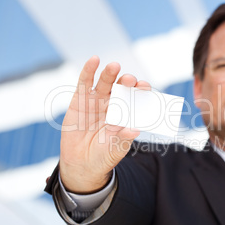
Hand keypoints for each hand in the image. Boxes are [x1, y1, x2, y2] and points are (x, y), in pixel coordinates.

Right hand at [59, 56, 150, 193]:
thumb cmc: (104, 156)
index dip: (140, 91)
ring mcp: (96, 101)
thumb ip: (124, 138)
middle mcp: (112, 104)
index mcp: (125, 113)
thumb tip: (135, 130)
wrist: (82, 165)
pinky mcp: (79, 100)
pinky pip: (84, 83)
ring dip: (110, 74)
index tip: (145, 87)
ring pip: (104, 83)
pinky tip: (94, 60)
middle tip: (130, 81)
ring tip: (114, 67)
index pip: (136, 98)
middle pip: (122, 88)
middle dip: (127, 82)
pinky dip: (88, 71)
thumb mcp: (116, 149)